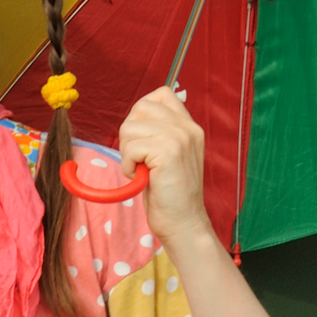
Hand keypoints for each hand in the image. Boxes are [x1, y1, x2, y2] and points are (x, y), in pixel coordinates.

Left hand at [118, 86, 209, 240]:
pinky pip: (131, 147)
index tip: (141, 137)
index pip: (163, 93)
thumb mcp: (169, 154)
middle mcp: (188, 128)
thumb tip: (137, 115)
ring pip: (130, 127)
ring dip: (127, 151)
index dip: (142, 111)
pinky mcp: (168, 153)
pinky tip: (140, 177)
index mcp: (190, 126)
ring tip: (141, 169)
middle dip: (130, 132)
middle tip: (139, 157)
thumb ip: (160, 132)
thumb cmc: (169, 193)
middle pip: (140, 107)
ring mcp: (179, 139)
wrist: (183, 222)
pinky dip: (128, 165)